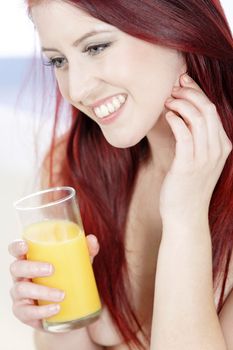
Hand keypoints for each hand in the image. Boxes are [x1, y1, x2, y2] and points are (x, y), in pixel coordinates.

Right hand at [8, 235, 99, 329]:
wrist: (68, 310)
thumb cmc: (67, 278)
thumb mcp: (77, 264)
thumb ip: (85, 251)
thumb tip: (92, 240)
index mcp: (29, 259)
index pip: (16, 249)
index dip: (16, 246)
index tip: (26, 246)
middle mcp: (20, 276)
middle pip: (17, 268)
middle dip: (32, 267)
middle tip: (52, 269)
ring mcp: (20, 295)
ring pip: (21, 290)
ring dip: (42, 291)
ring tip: (62, 294)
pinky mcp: (24, 313)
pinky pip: (27, 312)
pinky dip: (42, 310)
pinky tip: (56, 308)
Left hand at [160, 73, 231, 221]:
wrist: (185, 215)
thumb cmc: (188, 186)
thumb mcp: (199, 160)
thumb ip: (197, 139)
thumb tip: (183, 115)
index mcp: (222, 145)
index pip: (213, 110)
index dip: (198, 92)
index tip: (183, 83)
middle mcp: (217, 149)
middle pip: (208, 109)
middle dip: (190, 93)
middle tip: (173, 88)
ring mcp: (205, 158)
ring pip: (198, 118)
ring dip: (181, 104)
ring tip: (167, 101)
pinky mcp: (188, 165)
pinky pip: (184, 134)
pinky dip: (176, 120)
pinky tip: (167, 115)